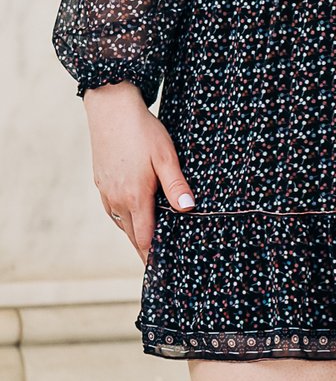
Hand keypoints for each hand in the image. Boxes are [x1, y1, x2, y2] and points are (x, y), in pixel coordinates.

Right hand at [84, 82, 191, 260]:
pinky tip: (133, 217)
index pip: (143, 237)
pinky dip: (125, 219)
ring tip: (147, 245)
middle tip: (157, 263)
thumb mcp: (166, 156)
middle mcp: (117, 199)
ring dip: (134, 234)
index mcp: (134, 196)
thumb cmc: (143, 132)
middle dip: (143, 249)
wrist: (111, 111)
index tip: (160, 269)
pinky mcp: (101, 183)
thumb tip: (188, 208)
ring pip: (121, 222)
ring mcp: (106, 192)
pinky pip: (113, 209)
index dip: (151, 255)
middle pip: (131, 234)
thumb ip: (176, 184)